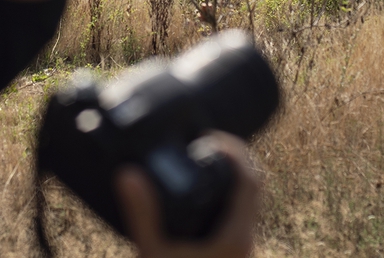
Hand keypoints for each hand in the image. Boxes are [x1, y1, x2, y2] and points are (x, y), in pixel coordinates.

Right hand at [115, 133, 260, 257]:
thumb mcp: (153, 253)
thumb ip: (141, 215)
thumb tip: (128, 174)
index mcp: (237, 235)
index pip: (250, 179)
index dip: (234, 150)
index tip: (206, 137)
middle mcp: (246, 242)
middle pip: (255, 186)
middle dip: (235, 159)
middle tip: (204, 144)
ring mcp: (242, 251)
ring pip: (249, 204)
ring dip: (233, 179)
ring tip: (201, 163)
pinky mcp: (233, 256)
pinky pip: (239, 218)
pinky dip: (228, 199)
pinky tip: (201, 197)